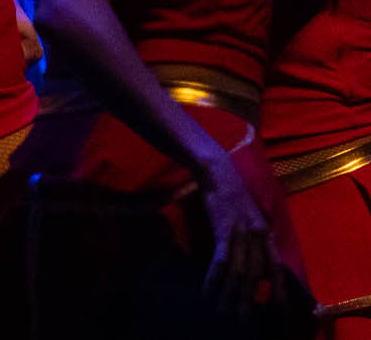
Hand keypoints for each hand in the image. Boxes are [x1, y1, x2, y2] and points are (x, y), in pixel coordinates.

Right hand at [194, 146, 274, 313]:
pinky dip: (214, 278)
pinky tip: (207, 289)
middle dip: (250, 298)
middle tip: (245, 318)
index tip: (280, 310)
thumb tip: (253, 255)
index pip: (277, 267)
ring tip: (224, 310)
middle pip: (257, 274)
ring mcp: (240, 233)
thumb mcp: (249, 214)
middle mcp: (257, 236)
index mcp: (265, 233)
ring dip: (231, 294)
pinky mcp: (222, 229)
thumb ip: (254, 235)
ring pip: (239, 272)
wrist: (216, 169)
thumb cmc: (230, 190)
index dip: (280, 289)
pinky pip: (220, 260)